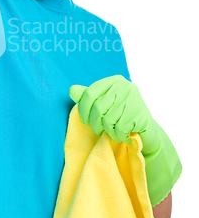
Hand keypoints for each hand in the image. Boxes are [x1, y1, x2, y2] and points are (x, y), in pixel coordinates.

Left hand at [69, 75, 182, 206]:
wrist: (146, 130)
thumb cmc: (121, 116)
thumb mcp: (104, 103)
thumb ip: (88, 96)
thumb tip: (71, 90)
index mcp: (113, 81)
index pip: (89, 93)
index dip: (83, 110)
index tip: (85, 121)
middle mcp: (124, 86)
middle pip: (98, 108)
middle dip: (95, 124)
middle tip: (99, 131)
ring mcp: (134, 98)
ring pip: (108, 120)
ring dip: (108, 131)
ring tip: (113, 133)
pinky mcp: (141, 113)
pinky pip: (120, 129)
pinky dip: (119, 136)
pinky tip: (124, 136)